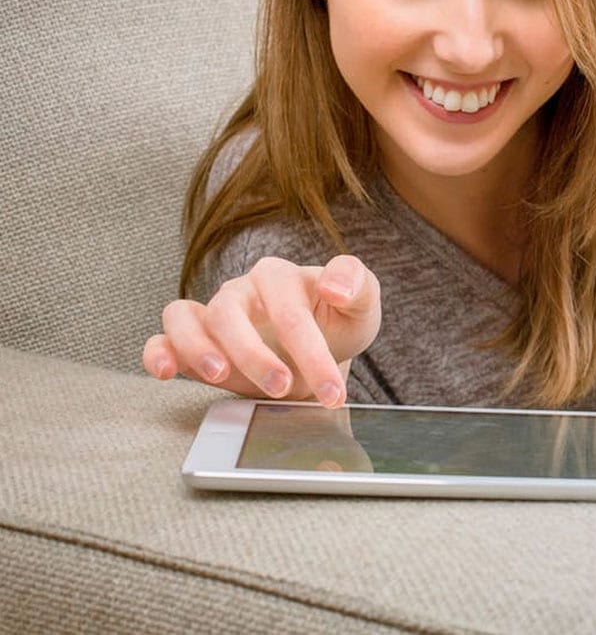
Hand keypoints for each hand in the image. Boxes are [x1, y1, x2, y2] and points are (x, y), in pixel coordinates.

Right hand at [141, 255, 381, 408]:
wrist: (321, 348)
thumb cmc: (339, 322)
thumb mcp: (362, 305)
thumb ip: (357, 284)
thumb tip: (334, 286)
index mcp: (280, 277)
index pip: (289, 311)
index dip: (311, 352)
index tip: (333, 393)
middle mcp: (241, 291)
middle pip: (231, 313)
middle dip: (255, 355)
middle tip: (282, 388)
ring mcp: (213, 313)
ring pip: (186, 318)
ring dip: (199, 348)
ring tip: (220, 375)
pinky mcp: (193, 340)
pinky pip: (162, 337)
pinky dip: (158, 352)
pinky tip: (167, 372)